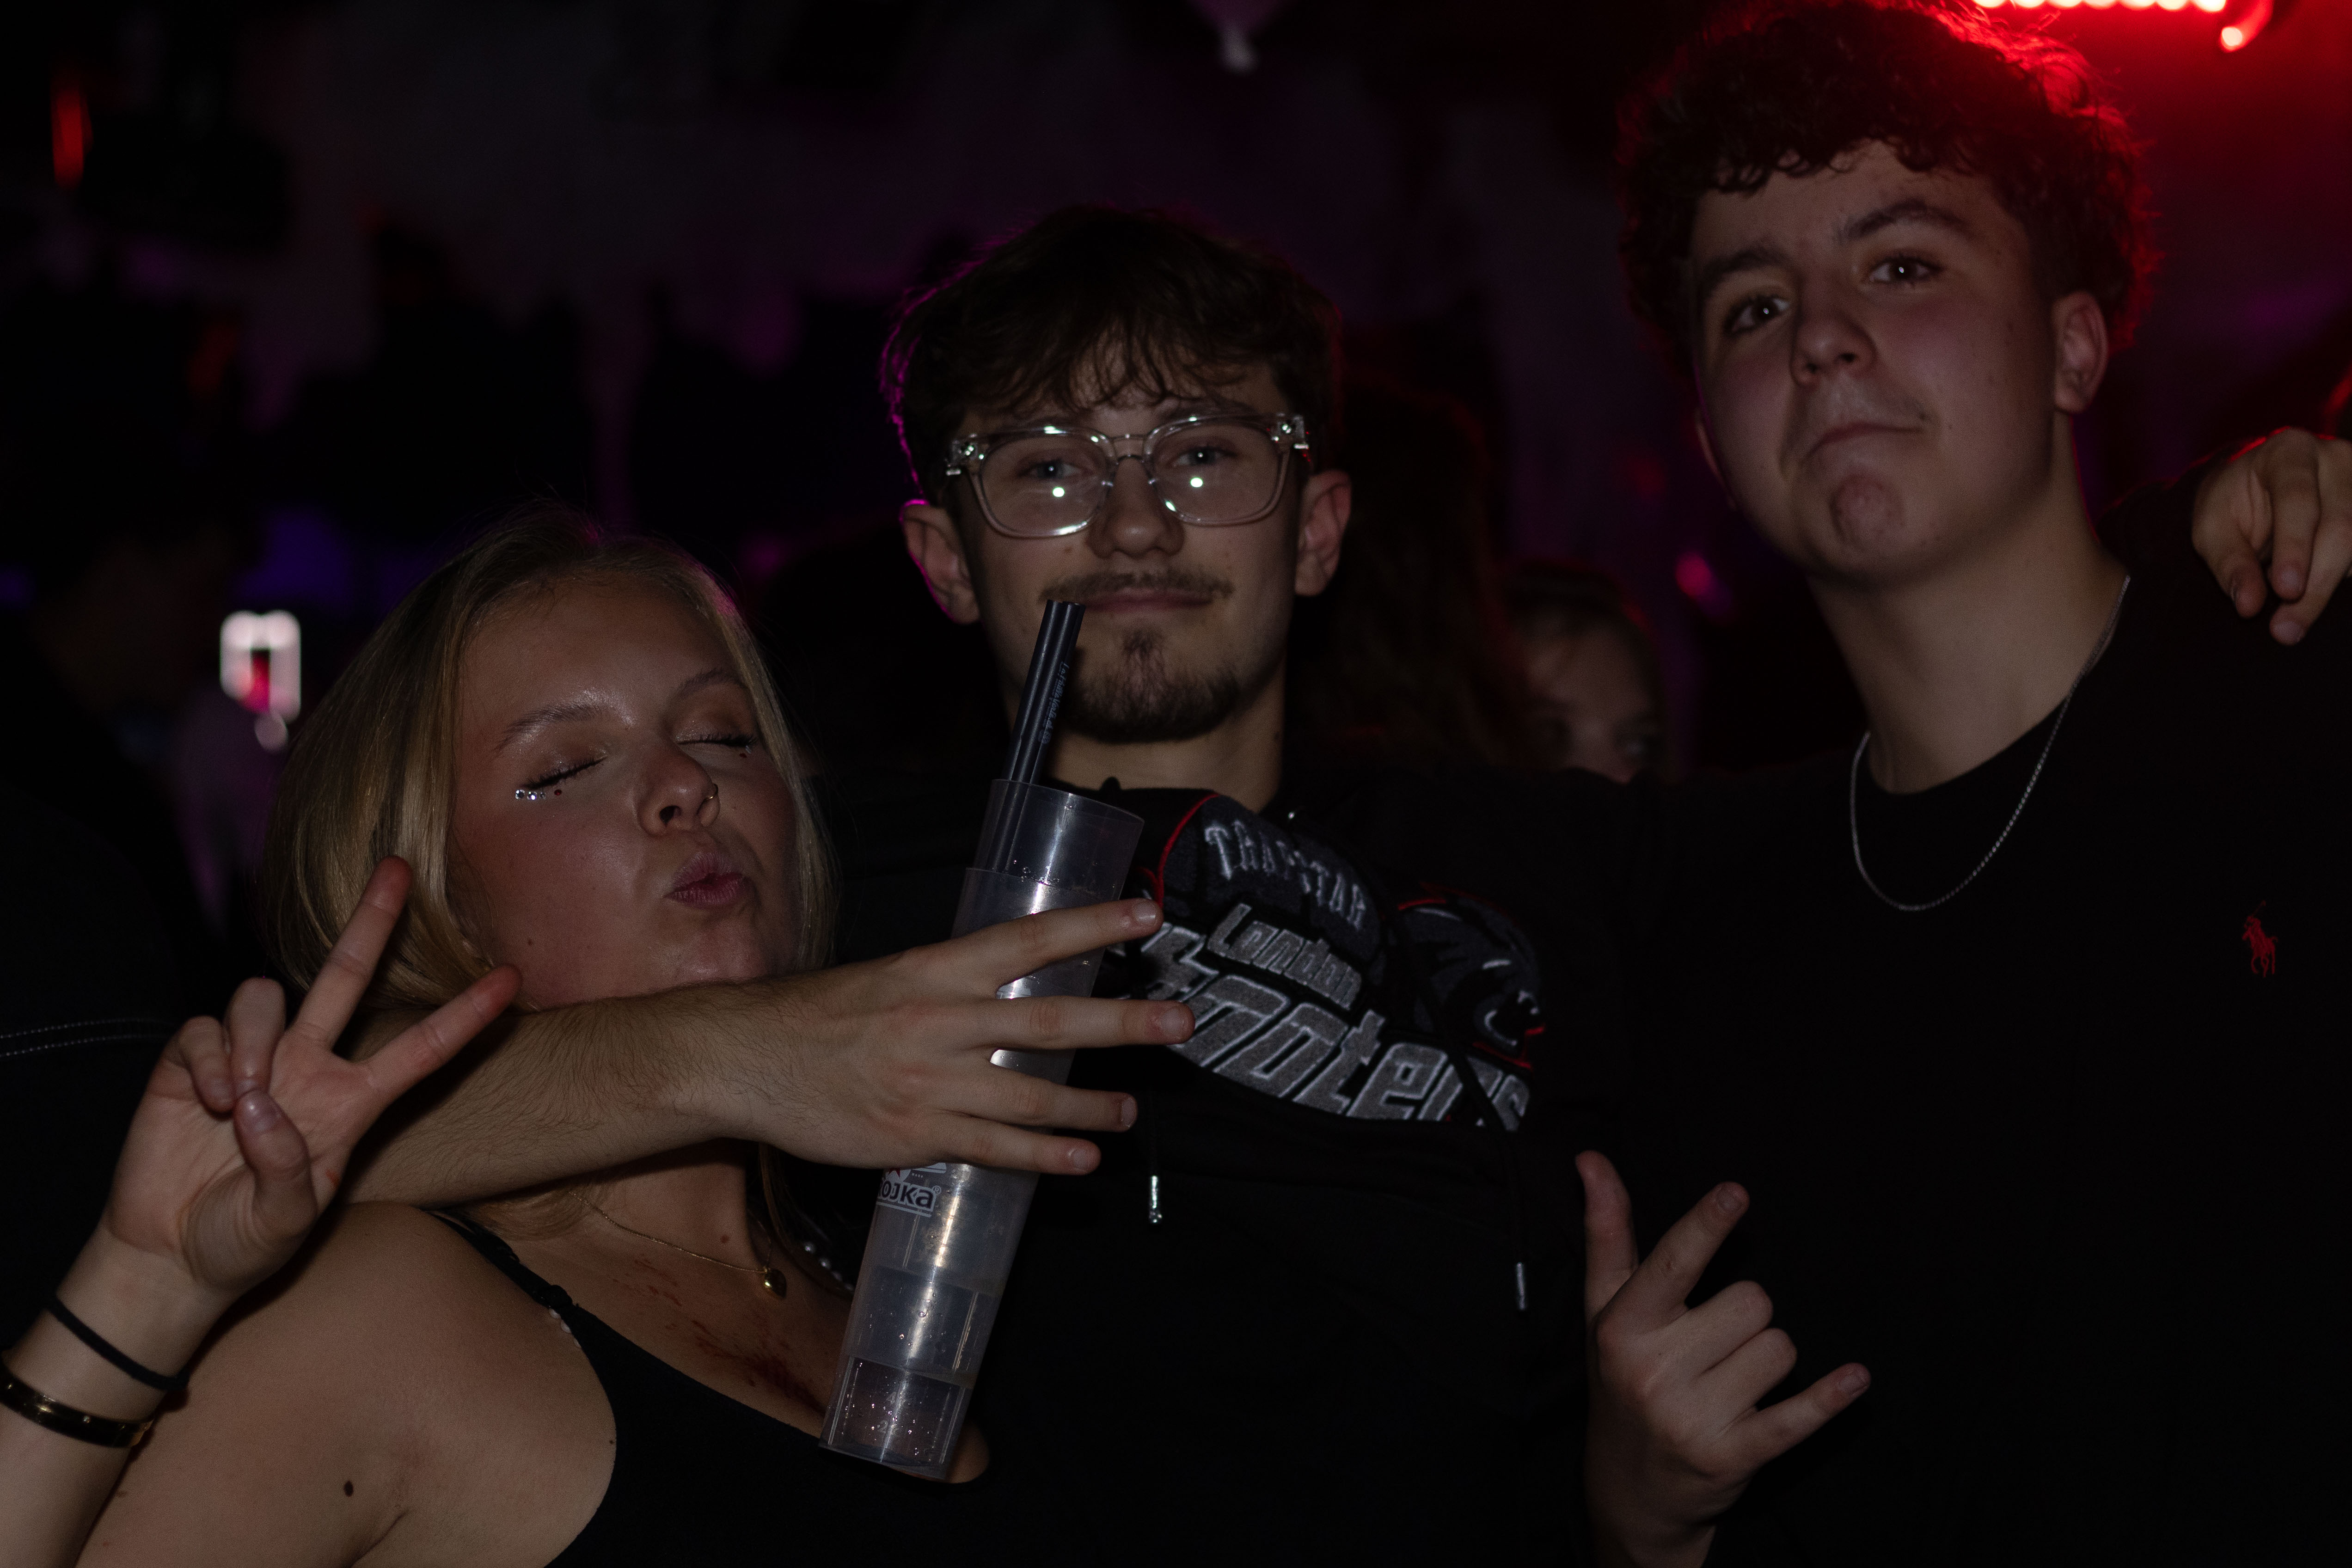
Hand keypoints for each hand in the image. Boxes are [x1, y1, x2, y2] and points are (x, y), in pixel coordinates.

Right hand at [104, 857, 517, 1306]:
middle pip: (347, 977)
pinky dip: (213, 1059)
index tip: (513, 977)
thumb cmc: (241, 1242)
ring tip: (243, 1103)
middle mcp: (308, 1069)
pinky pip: (207, 1028)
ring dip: (255, 1043)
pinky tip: (210, 1102)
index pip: (422, 1050)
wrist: (170, 1259)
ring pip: (265, 997)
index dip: (466, 1015)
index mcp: (350, 1105)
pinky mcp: (192, 1063)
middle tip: (397, 866)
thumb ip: (288, 1171)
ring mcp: (253, 1060)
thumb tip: (263, 1104)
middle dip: (371, 921)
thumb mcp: (284, 1223)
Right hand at [725, 897, 1192, 1173]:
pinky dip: (1044, 1155)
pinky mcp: (915, 1135)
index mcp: (934, 971)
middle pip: (1050, 1021)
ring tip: (1131, 1111)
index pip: (1029, 940)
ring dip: (1091, 1104)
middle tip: (1179, 1023)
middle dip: (1123, 1023)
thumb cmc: (816, 1017)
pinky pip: (994, 1148)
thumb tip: (1016, 989)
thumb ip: (952, 986)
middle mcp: (940, 1022)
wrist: (742, 1060)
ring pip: (1031, 1094)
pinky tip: (1081, 1160)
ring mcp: (930, 1083)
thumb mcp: (888, 978)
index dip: (1092, 927)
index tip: (1147, 916)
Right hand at [1579, 1152, 1867, 1567]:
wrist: (1629, 1490)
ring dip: (1767, 1359)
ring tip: (1729, 1381)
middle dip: (1743, 1316)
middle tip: (1711, 1344)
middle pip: (1750, 1302)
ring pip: (1779, 1348)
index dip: (1706, 1226)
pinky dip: (1829, 1397)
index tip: (1736, 1192)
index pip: (1671, 1264)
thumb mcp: (1606, 1310)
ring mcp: (1693, 1417)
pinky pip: (1797, 1415)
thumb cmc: (1621, 1378)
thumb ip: (1608, 1235)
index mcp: (1623, 1327)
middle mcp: (1654, 1371)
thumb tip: (1591, 1161)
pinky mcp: (1733, 1455)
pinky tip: (1855, 1380)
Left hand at [2193, 427, 2351, 644]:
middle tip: (2286, 630)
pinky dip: (2346, 578)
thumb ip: (2230, 563)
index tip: (2286, 591)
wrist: (2256, 486)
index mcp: (2289, 451)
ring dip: (2330, 587)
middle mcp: (2336, 457)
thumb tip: (2249, 605)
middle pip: (2340, 526)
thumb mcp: (2212, 529)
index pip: (2298, 499)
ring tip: (2294, 623)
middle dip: (2316, 584)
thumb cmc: (2231, 506)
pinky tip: (2320, 601)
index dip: (2295, 548)